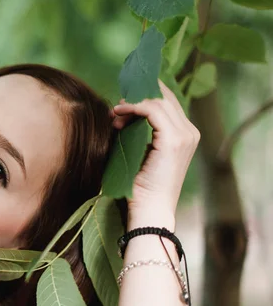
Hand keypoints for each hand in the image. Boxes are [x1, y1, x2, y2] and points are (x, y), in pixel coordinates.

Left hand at [111, 80, 200, 222]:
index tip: (122, 103)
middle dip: (138, 97)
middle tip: (117, 106)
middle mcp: (190, 133)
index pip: (168, 103)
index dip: (144, 96)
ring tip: (115, 114)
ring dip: (133, 104)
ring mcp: (185, 136)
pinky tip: (119, 113)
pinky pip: (153, 111)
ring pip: (159, 102)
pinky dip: (134, 108)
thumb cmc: (141, 186)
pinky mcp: (174, 140)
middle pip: (164, 98)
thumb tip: (121, 112)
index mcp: (185, 135)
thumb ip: (139, 131)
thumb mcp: (141, 152)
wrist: (150, 209)